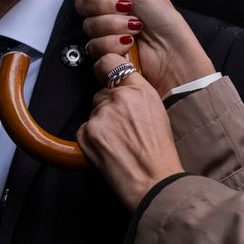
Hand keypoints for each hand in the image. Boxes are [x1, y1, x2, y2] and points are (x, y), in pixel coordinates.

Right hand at [75, 0, 215, 94]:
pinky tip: (128, 46)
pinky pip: (93, 46)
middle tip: (127, 8)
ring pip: (89, 25)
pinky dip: (113, 45)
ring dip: (114, 27)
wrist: (171, 54)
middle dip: (106, 5)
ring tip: (135, 30)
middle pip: (85, 1)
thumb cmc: (165, 22)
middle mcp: (109, 9)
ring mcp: (106, 31)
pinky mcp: (105, 53)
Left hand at [77, 52, 185, 207]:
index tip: (106, 75)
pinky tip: (110, 149)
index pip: (111, 63)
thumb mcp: (158, 112)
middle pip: (102, 93)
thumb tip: (121, 88)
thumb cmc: (159, 153)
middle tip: (124, 128)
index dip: (107, 70)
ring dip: (101, 124)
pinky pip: (85, 129)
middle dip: (109, 107)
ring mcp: (101, 115)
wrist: (153, 181)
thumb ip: (138, 95)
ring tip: (120, 142)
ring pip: (94, 112)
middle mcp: (119, 98)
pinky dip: (92, 139)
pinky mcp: (87, 132)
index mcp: (140, 90)